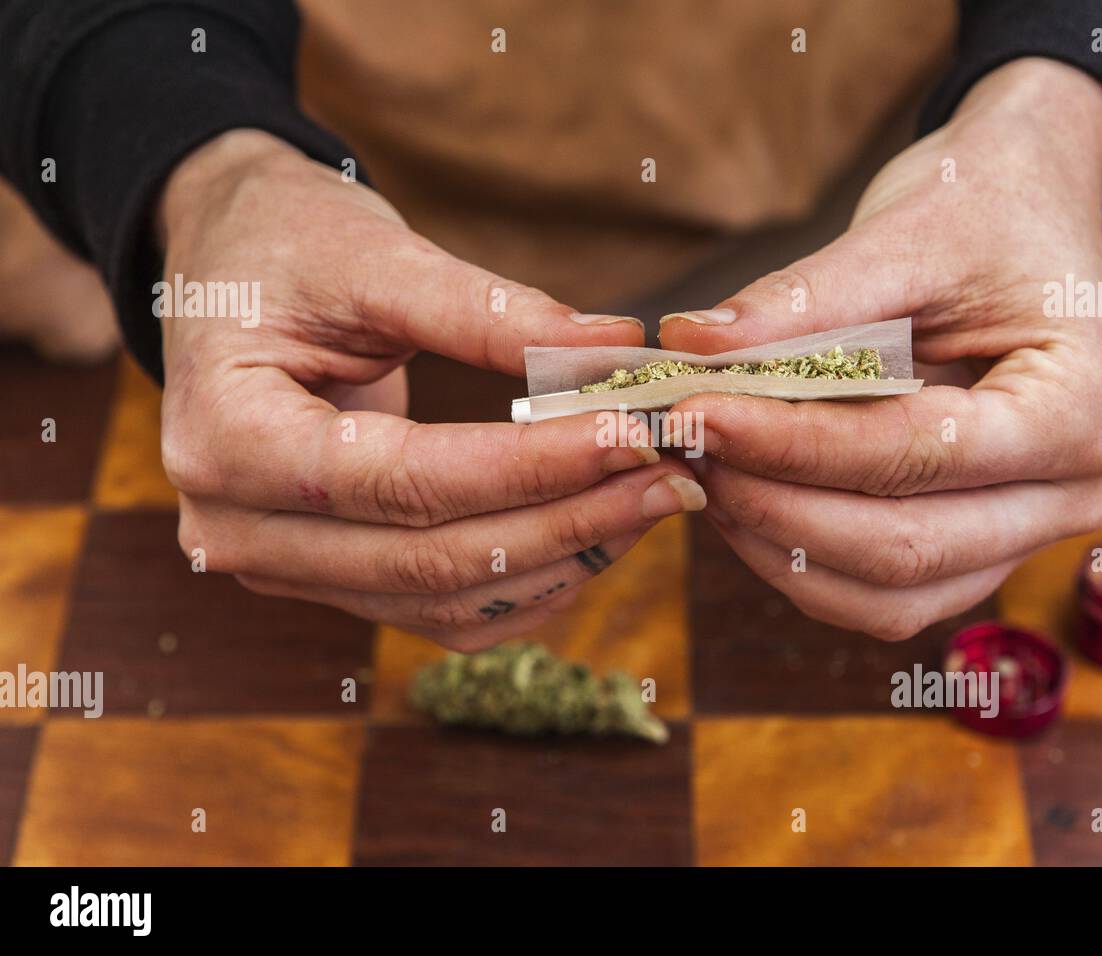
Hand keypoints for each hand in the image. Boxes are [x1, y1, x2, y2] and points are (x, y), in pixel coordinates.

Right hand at [157, 129, 704, 650]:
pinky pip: (441, 613)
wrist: (229, 267)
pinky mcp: (329, 577)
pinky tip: (597, 531)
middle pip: (432, 561)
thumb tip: (615, 348)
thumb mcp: (373, 255)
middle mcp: (237, 529)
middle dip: (569, 521)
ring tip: (653, 496)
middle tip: (675, 475)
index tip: (633, 431)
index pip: (408, 481)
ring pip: (446, 603)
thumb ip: (486, 310)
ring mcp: (280, 566)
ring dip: (563, 558)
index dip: (534, 466)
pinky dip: (528, 582)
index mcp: (228, 438)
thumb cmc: (286, 243)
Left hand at [659, 59, 1101, 640]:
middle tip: (684, 444)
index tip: (697, 409)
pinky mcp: (976, 553)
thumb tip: (693, 347)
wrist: (1026, 218)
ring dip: (778, 545)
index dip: (794, 443)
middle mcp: (1074, 493)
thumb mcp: (905, 235)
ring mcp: (1027, 536)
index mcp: (1081, 410)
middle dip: (774, 504)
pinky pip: (881, 596)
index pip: (917, 454)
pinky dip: (800, 560)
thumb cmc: (983, 213)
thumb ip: (805, 302)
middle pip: (903, 547)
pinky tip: (741, 498)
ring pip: (887, 594)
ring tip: (701, 470)